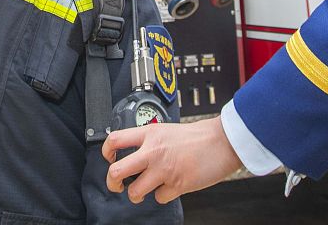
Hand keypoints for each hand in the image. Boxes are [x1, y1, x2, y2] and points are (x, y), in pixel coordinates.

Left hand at [102, 115, 243, 204]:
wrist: (222, 141)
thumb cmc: (198, 136)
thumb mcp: (166, 129)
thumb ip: (149, 140)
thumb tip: (134, 154)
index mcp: (149, 134)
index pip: (115, 140)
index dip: (106, 152)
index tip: (109, 159)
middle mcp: (153, 152)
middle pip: (116, 171)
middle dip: (111, 182)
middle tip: (116, 184)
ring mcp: (164, 170)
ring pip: (134, 191)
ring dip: (136, 195)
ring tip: (142, 191)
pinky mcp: (177, 185)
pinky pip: (159, 198)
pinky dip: (162, 195)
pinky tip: (169, 186)